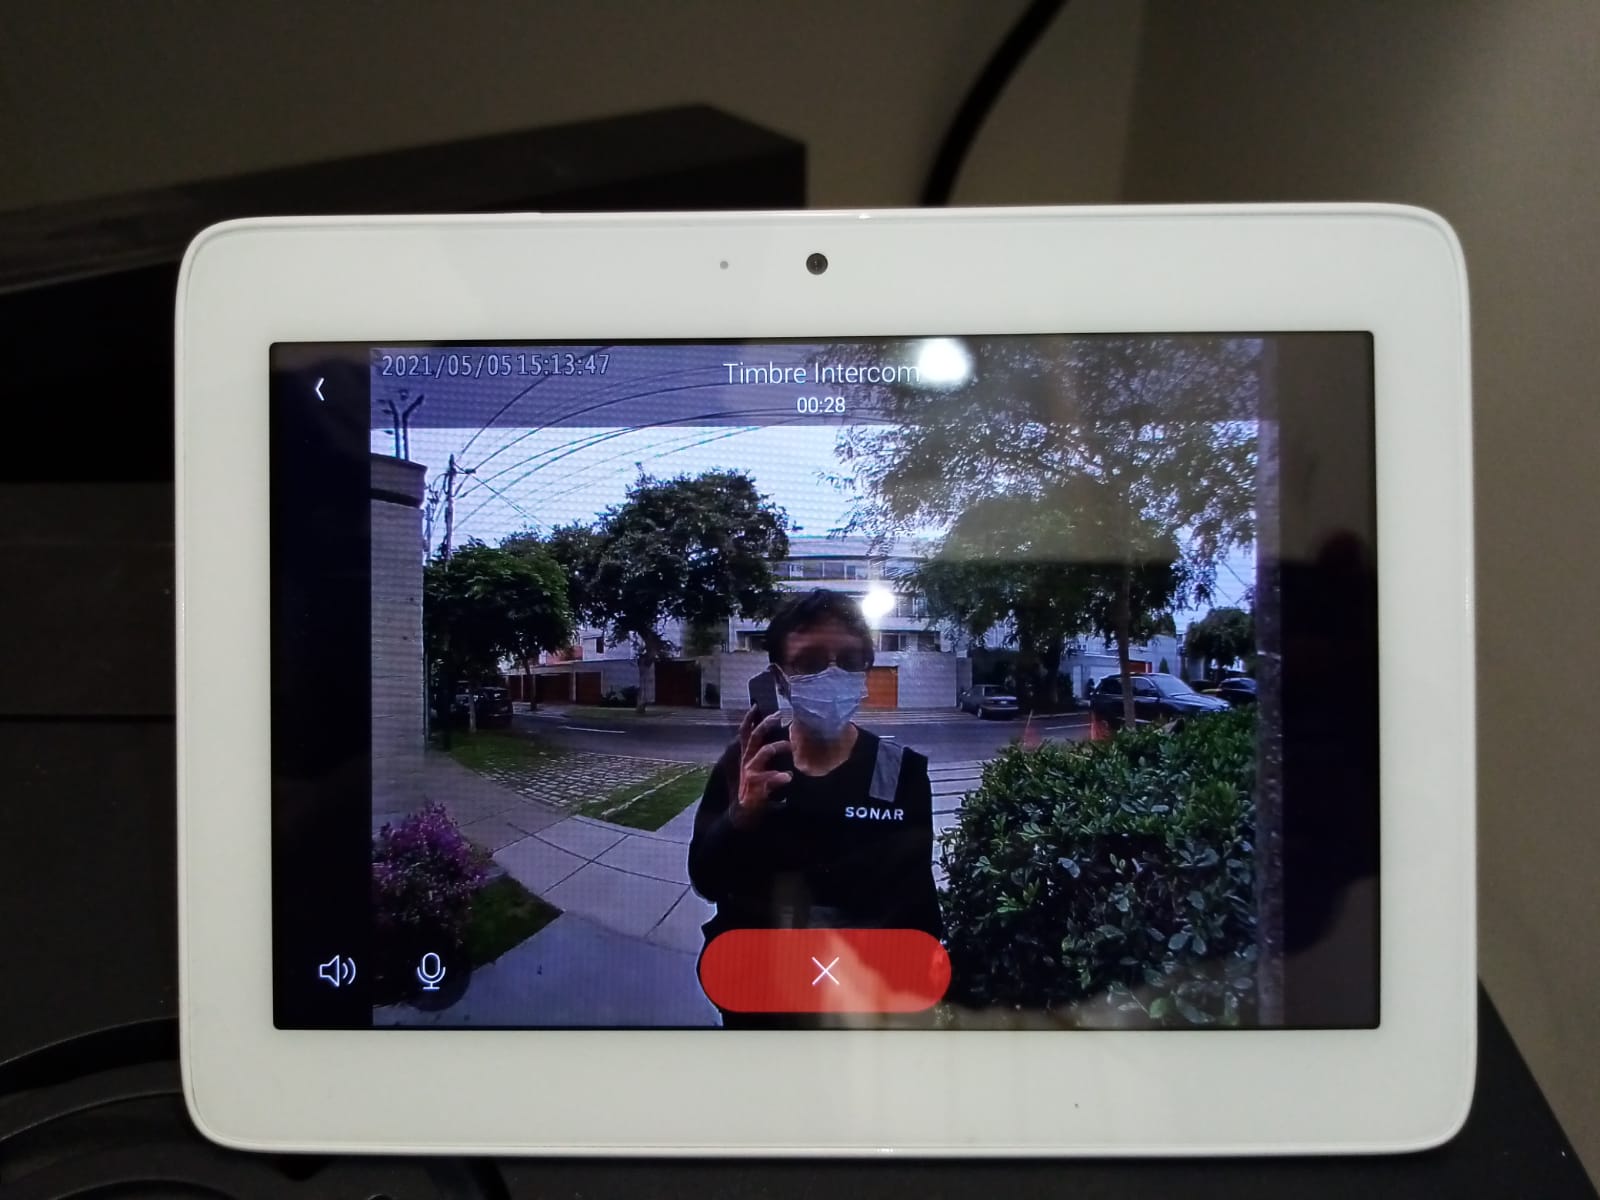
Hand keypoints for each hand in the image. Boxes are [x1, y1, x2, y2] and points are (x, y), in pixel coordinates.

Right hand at [730, 707, 791, 827]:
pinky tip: (787, 777)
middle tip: (779, 715)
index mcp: (746, 755)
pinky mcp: (754, 787)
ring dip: (777, 747)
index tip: (756, 705)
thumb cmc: (750, 790)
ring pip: (762, 753)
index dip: (749, 719)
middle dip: (765, 724)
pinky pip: (767, 778)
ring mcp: (749, 773)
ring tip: (790, 746)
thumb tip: (780, 740)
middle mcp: (746, 761)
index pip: (745, 732)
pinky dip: (778, 777)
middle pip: (754, 737)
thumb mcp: (753, 769)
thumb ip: (761, 755)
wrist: (741, 814)